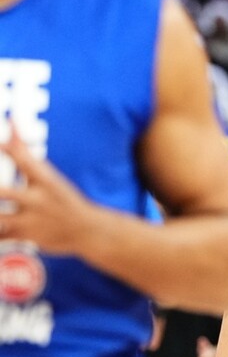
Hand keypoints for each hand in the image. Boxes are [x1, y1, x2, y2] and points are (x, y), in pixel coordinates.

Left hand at [0, 125, 95, 251]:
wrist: (89, 231)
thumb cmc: (62, 198)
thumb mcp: (47, 174)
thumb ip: (22, 151)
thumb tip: (11, 120)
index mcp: (45, 180)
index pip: (23, 159)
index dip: (8, 148)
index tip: (3, 141)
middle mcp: (38, 200)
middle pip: (5, 193)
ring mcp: (33, 221)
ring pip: (1, 219)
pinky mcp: (28, 237)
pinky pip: (2, 236)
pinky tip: (0, 226)